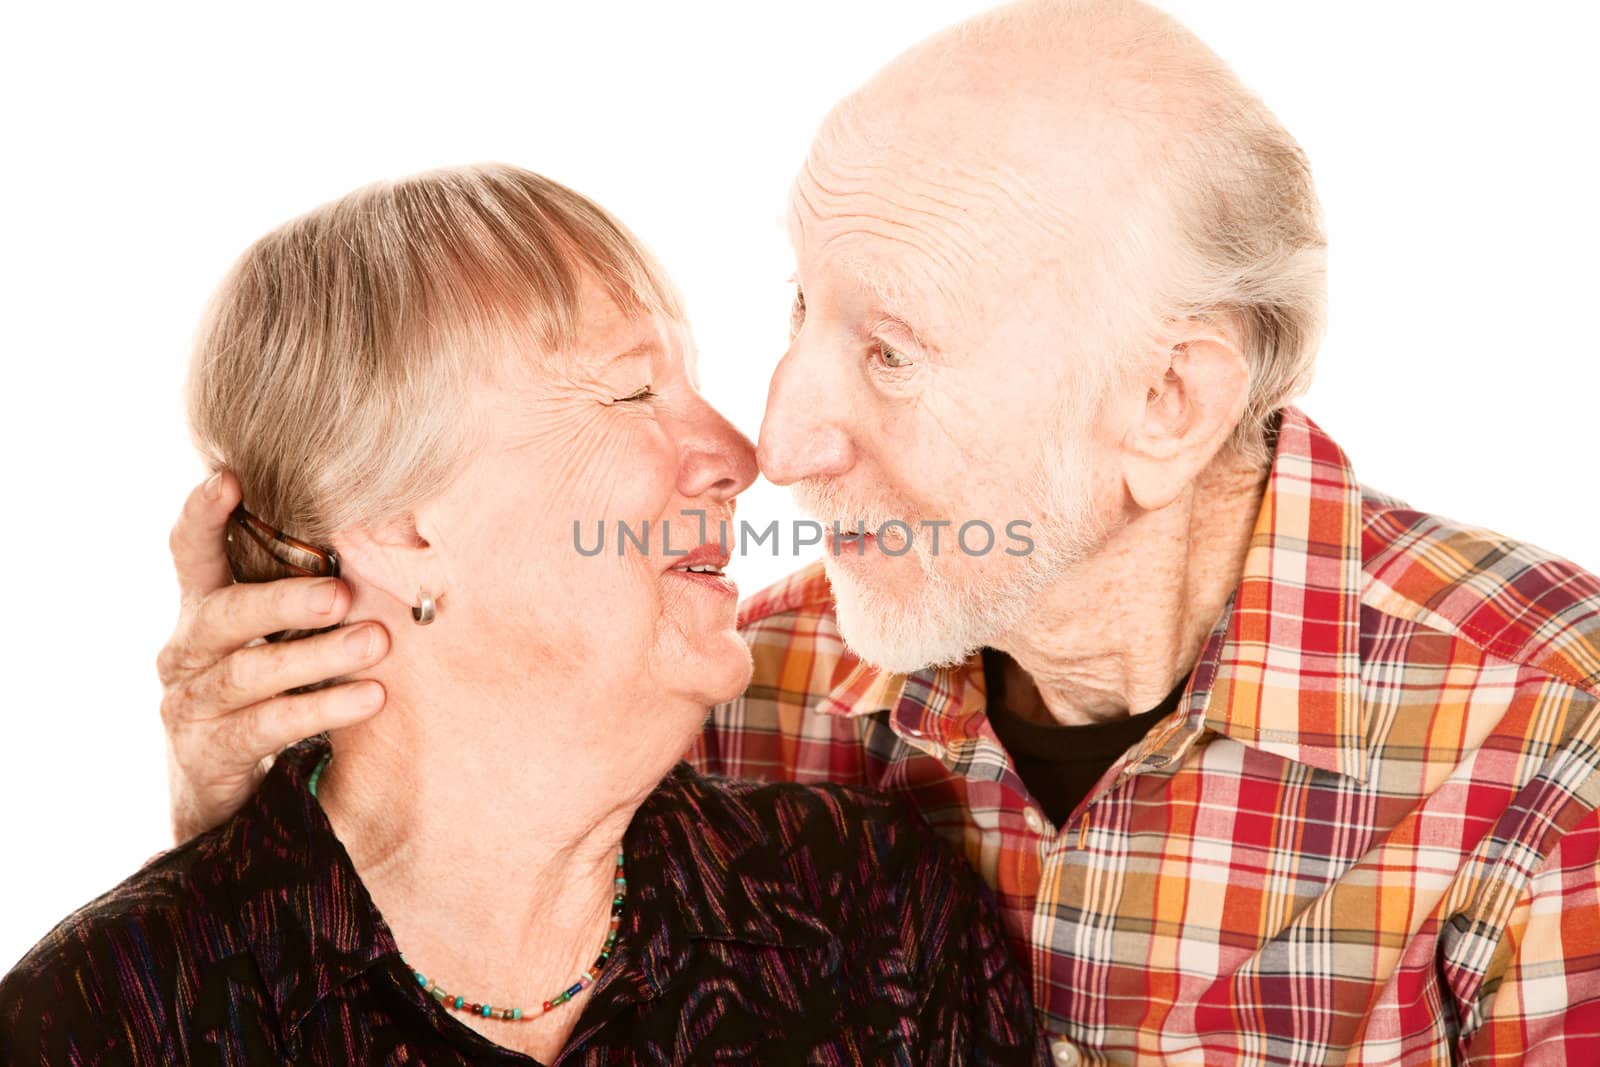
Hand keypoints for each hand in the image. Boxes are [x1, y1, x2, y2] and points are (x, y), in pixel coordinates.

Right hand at [157, 472, 389, 842]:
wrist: (235, 797)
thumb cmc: (272, 693)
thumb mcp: (281, 638)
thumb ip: (311, 598)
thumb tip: (391, 542)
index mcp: (202, 610)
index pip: (190, 553)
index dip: (202, 515)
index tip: (229, 478)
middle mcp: (185, 652)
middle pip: (226, 614)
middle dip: (286, 600)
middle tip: (343, 594)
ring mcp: (191, 705)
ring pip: (250, 672)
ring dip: (317, 656)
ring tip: (377, 644)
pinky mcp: (209, 753)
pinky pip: (267, 725)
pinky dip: (321, 708)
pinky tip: (370, 698)